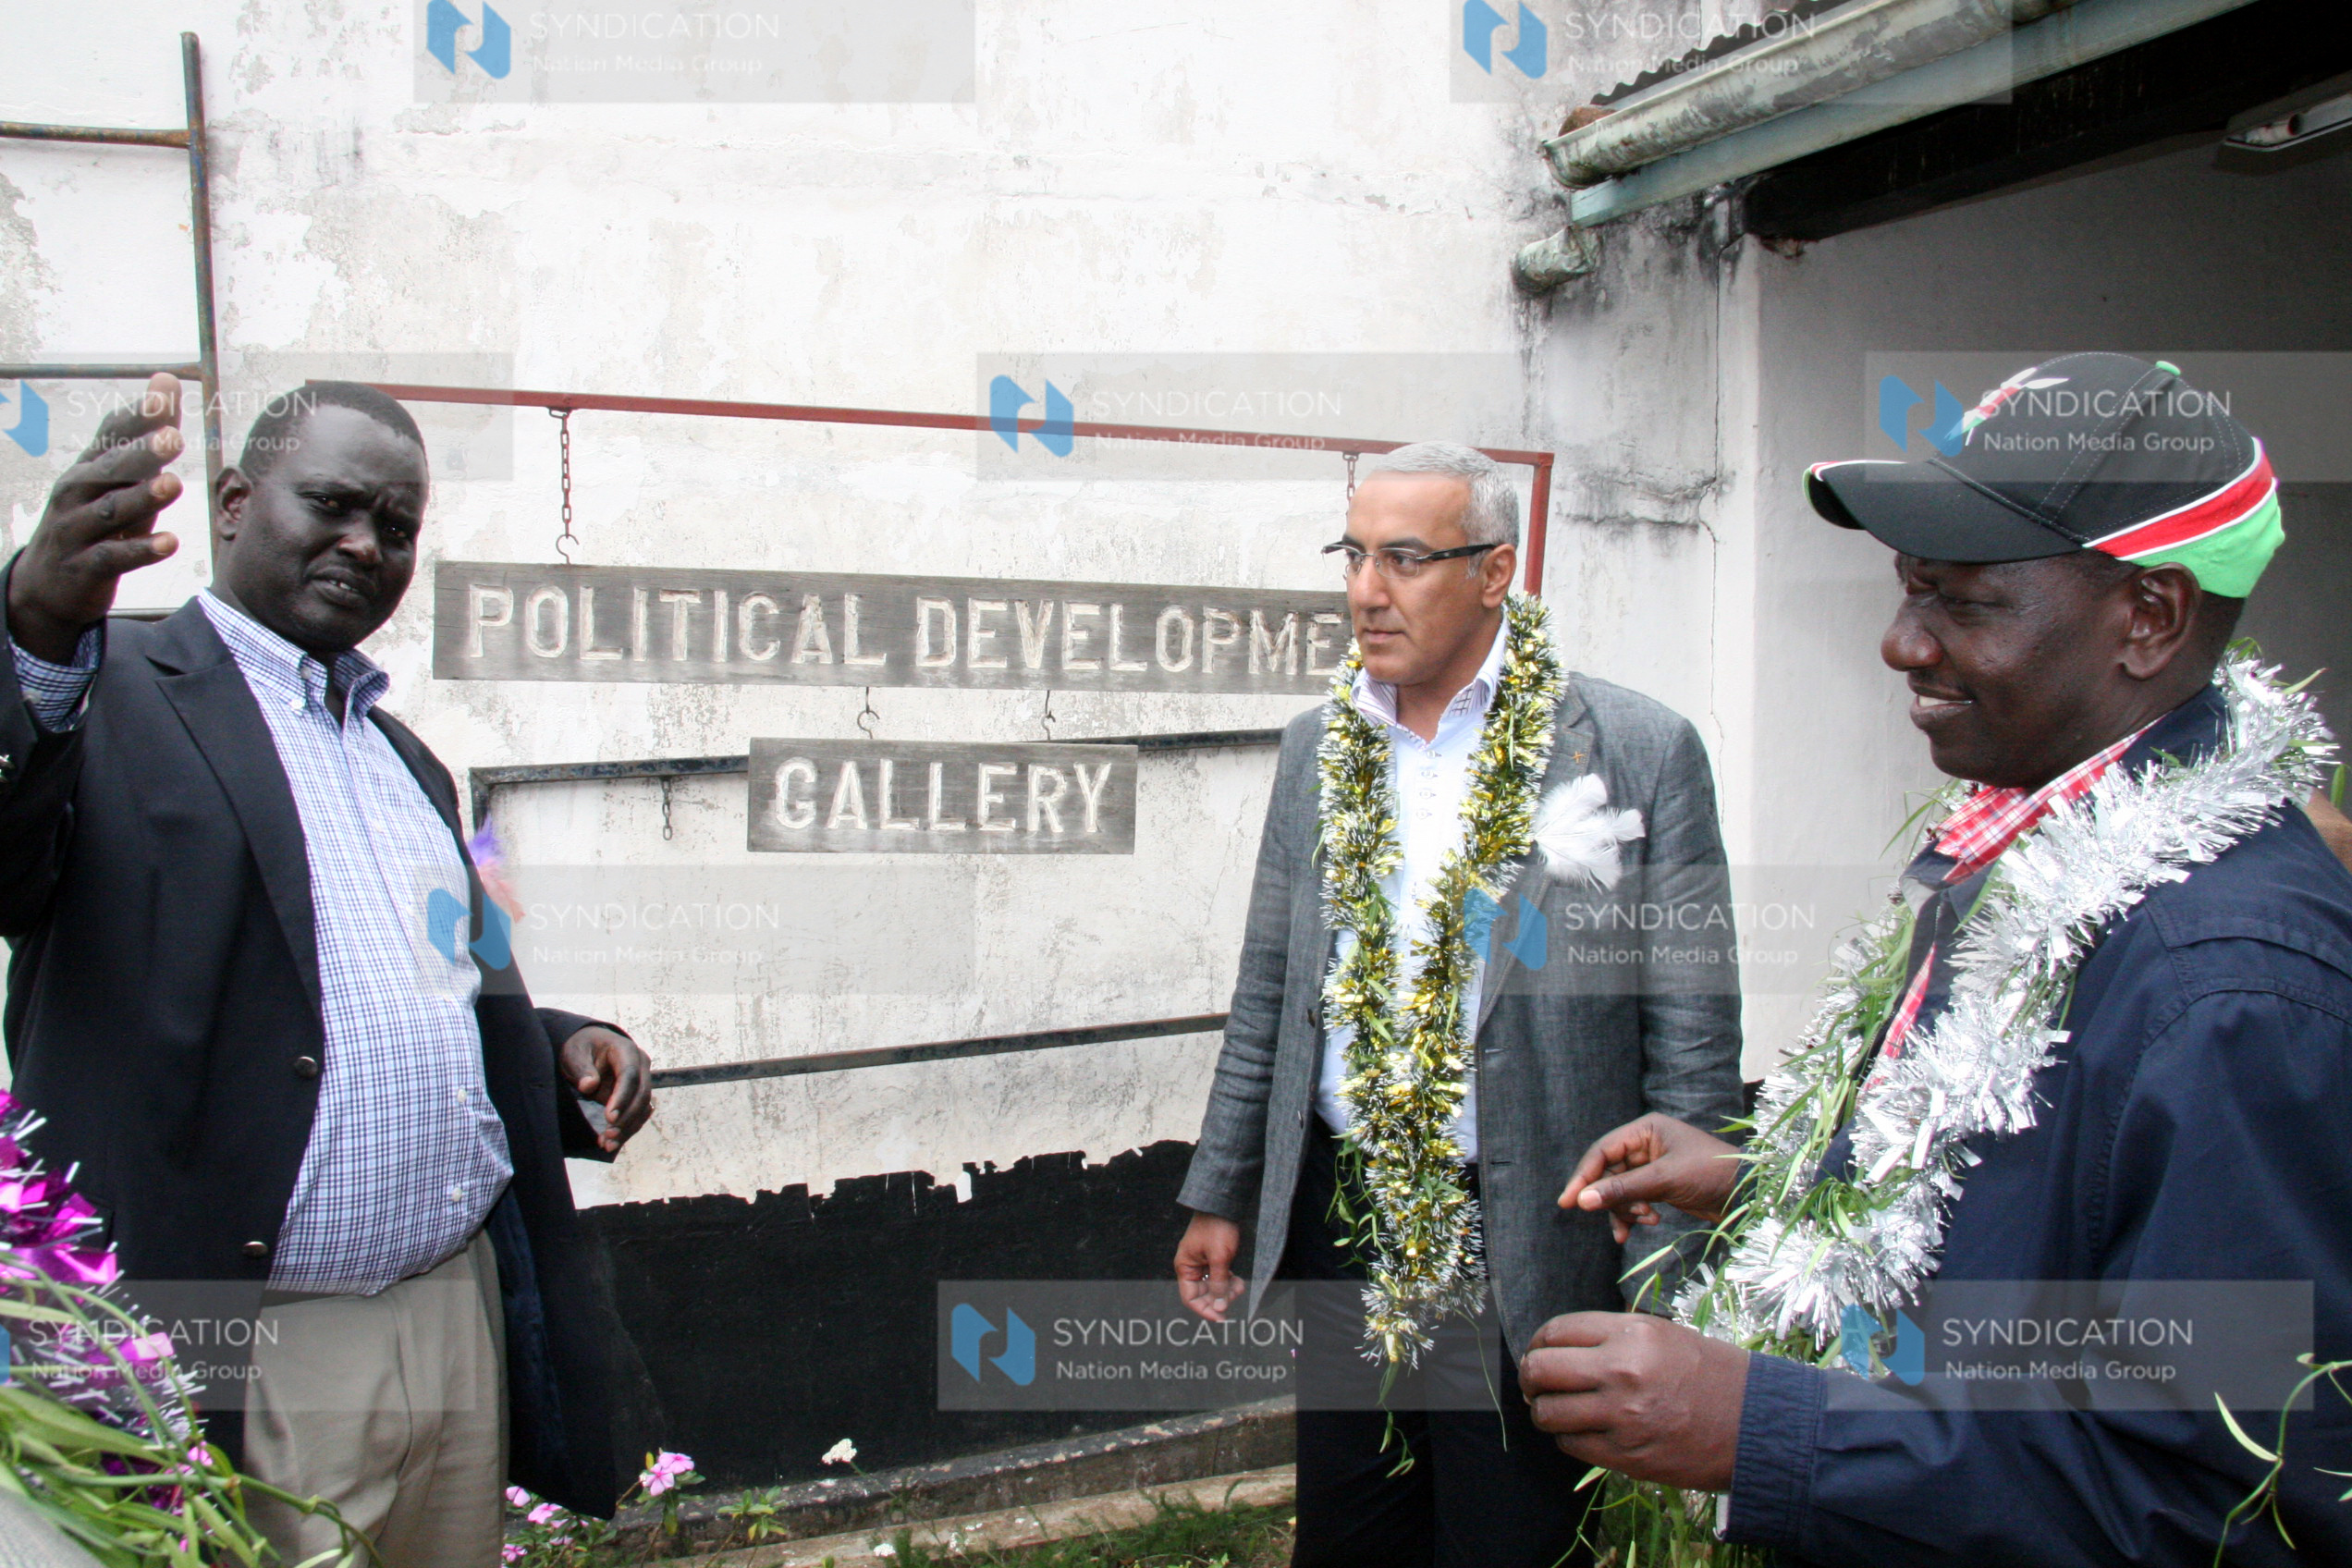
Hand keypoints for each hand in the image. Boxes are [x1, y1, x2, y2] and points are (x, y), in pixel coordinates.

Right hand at [6, 374, 185, 661]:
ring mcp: (78, 530)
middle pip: (109, 469)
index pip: (111, 434)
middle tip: (172, 437)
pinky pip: (114, 556)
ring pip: (111, 511)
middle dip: (140, 453)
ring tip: (174, 484)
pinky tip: (170, 542)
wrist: (46, 587)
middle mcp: (77, 493)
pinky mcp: (85, 567)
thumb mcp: (119, 479)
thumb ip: (146, 434)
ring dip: (142, 498)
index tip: (164, 393)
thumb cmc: (92, 521)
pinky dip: (141, 549)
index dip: (137, 416)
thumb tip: (167, 380)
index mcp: (89, 467)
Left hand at [557, 1025, 652, 1152]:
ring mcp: (641, 1081)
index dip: (622, 1097)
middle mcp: (640, 1065)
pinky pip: (638, 1114)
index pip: (630, 1075)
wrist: (589, 1046)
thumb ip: (581, 1068)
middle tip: (609, 1135)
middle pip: (641, 1094)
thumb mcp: (575, 1053)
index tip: (609, 1117)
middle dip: (627, 1118)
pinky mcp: (636, 1095)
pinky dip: (627, 1129)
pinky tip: (611, 1142)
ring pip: (643, 1108)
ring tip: (608, 1144)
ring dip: (628, 1128)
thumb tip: (589, 1086)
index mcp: (626, 1050)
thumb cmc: (582, 1047)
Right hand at [1174, 1212, 1244, 1322]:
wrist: (1223, 1205)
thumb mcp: (1219, 1257)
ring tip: (1239, 1287)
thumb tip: (1219, 1306)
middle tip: (1235, 1296)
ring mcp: (1202, 1262)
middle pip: (1203, 1293)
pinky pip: (1219, 1277)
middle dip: (1219, 1298)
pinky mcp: (1212, 1258)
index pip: (1190, 1298)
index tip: (1221, 1317)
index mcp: (1185, 1267)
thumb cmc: (1217, 1228)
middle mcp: (1191, 1267)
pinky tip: (1238, 1281)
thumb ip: (1218, 1283)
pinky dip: (1228, 1281)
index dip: (1205, 1310)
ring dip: (1226, 1290)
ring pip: (1213, 1286)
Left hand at [1519, 1311, 1746, 1490]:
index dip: (1539, 1342)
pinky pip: (1571, 1445)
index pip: (1557, 1331)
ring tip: (1557, 1408)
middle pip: (1541, 1369)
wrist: (1757, 1425)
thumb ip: (1614, 1337)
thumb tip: (1563, 1346)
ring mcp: (1621, 1416)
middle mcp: (1621, 1370)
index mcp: (1632, 1333)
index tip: (1538, 1350)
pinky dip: (1568, 1438)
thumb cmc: (1714, 1375)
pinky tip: (1582, 1432)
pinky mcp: (1626, 1455)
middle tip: (1535, 1382)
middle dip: (1530, 1376)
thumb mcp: (1664, 1335)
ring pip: (1549, 1412)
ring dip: (1545, 1410)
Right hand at [1560, 1113, 1742, 1243]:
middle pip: (1609, 1173)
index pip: (1602, 1151)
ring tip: (1643, 1221)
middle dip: (1612, 1199)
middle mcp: (1646, 1144)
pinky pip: (1634, 1198)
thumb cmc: (1710, 1173)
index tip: (1568, 1202)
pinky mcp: (1660, 1185)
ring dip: (1626, 1209)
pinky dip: (1636, 1213)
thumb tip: (1582, 1201)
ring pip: (1620, 1189)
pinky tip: (1649, 1223)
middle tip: (1620, 1223)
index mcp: (1645, 1130)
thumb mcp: (1664, 1180)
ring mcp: (1653, 1165)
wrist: (1748, 1193)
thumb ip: (1622, 1189)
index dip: (1583, 1176)